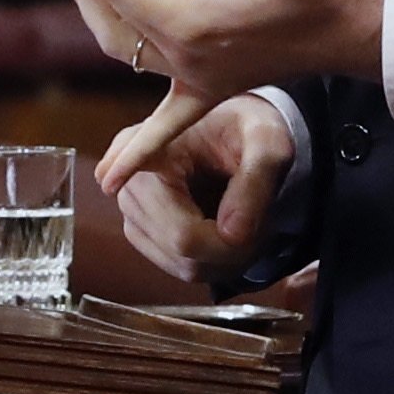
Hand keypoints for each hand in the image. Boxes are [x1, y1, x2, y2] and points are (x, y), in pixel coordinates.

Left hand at [51, 0, 384, 186]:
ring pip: (121, 45)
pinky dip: (138, 146)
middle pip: (110, 8)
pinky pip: (164, 119)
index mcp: (195, 26)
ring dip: (90, 2)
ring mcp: (196, 78)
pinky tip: (110, 178)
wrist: (364, 36)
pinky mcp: (210, 85)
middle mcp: (186, 60)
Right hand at [104, 89, 294, 286]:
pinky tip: (229, 232)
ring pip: (184, 266)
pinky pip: (181, 267)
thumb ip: (256, 181)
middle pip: (183, 251)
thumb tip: (233, 235)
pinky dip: (214, 259)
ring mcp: (130, 211)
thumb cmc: (246, 127)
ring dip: (227, 257)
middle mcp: (126, 184)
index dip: (221, 243)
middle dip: (232, 248)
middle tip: (264, 224)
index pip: (181, 231)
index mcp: (149, 153)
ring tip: (249, 225)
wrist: (232, 126)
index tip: (259, 231)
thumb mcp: (266, 142)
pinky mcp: (140, 230)